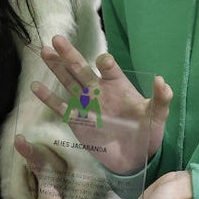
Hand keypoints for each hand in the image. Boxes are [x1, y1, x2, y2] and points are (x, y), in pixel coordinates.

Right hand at [32, 35, 171, 173]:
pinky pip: (60, 107)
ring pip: (68, 81)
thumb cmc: (147, 134)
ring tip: (44, 52)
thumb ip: (161, 100)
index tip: (103, 62)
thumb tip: (162, 81)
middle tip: (57, 39)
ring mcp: (86, 104)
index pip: (110, 69)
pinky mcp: (77, 121)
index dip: (106, 64)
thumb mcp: (157, 117)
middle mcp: (99, 90)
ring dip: (57, 67)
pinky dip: (48, 97)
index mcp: (118, 86)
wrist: (134, 159)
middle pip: (81, 69)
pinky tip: (36, 86)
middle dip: (70, 54)